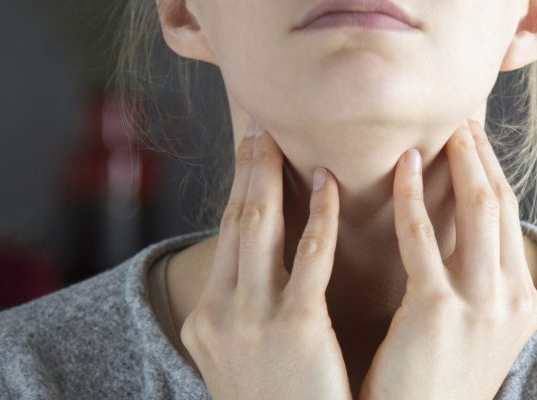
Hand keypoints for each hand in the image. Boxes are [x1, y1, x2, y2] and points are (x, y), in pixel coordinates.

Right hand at [179, 122, 351, 399]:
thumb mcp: (244, 361)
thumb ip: (249, 316)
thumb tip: (266, 274)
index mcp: (207, 320)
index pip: (225, 241)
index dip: (237, 192)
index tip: (248, 156)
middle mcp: (220, 314)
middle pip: (234, 223)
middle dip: (246, 170)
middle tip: (258, 129)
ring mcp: (252, 321)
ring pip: (259, 229)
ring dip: (271, 177)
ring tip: (282, 139)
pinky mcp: (294, 330)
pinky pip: (307, 259)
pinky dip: (317, 218)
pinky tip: (329, 186)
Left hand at [358, 119, 536, 399]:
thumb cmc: (435, 382)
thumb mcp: (476, 334)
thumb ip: (480, 288)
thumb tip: (465, 241)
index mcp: (523, 302)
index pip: (511, 220)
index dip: (494, 174)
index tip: (476, 142)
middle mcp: (512, 299)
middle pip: (502, 206)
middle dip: (483, 158)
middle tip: (462, 120)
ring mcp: (482, 305)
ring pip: (477, 210)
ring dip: (460, 163)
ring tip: (441, 130)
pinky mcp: (439, 310)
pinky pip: (423, 238)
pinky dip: (413, 197)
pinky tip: (403, 168)